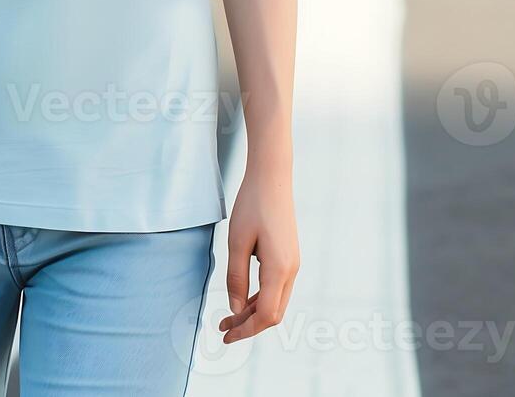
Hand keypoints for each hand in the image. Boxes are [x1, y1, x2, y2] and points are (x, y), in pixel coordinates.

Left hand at [220, 169, 299, 342]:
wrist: (272, 178)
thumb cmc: (252, 205)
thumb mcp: (236, 241)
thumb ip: (236, 277)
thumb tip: (235, 309)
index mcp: (279, 268)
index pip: (266, 314)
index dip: (246, 329)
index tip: (225, 335)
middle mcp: (291, 270)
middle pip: (273, 313)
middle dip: (248, 325)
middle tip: (222, 329)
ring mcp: (292, 264)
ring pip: (275, 302)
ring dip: (252, 313)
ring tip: (227, 318)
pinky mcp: (288, 258)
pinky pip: (275, 288)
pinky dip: (258, 298)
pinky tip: (241, 299)